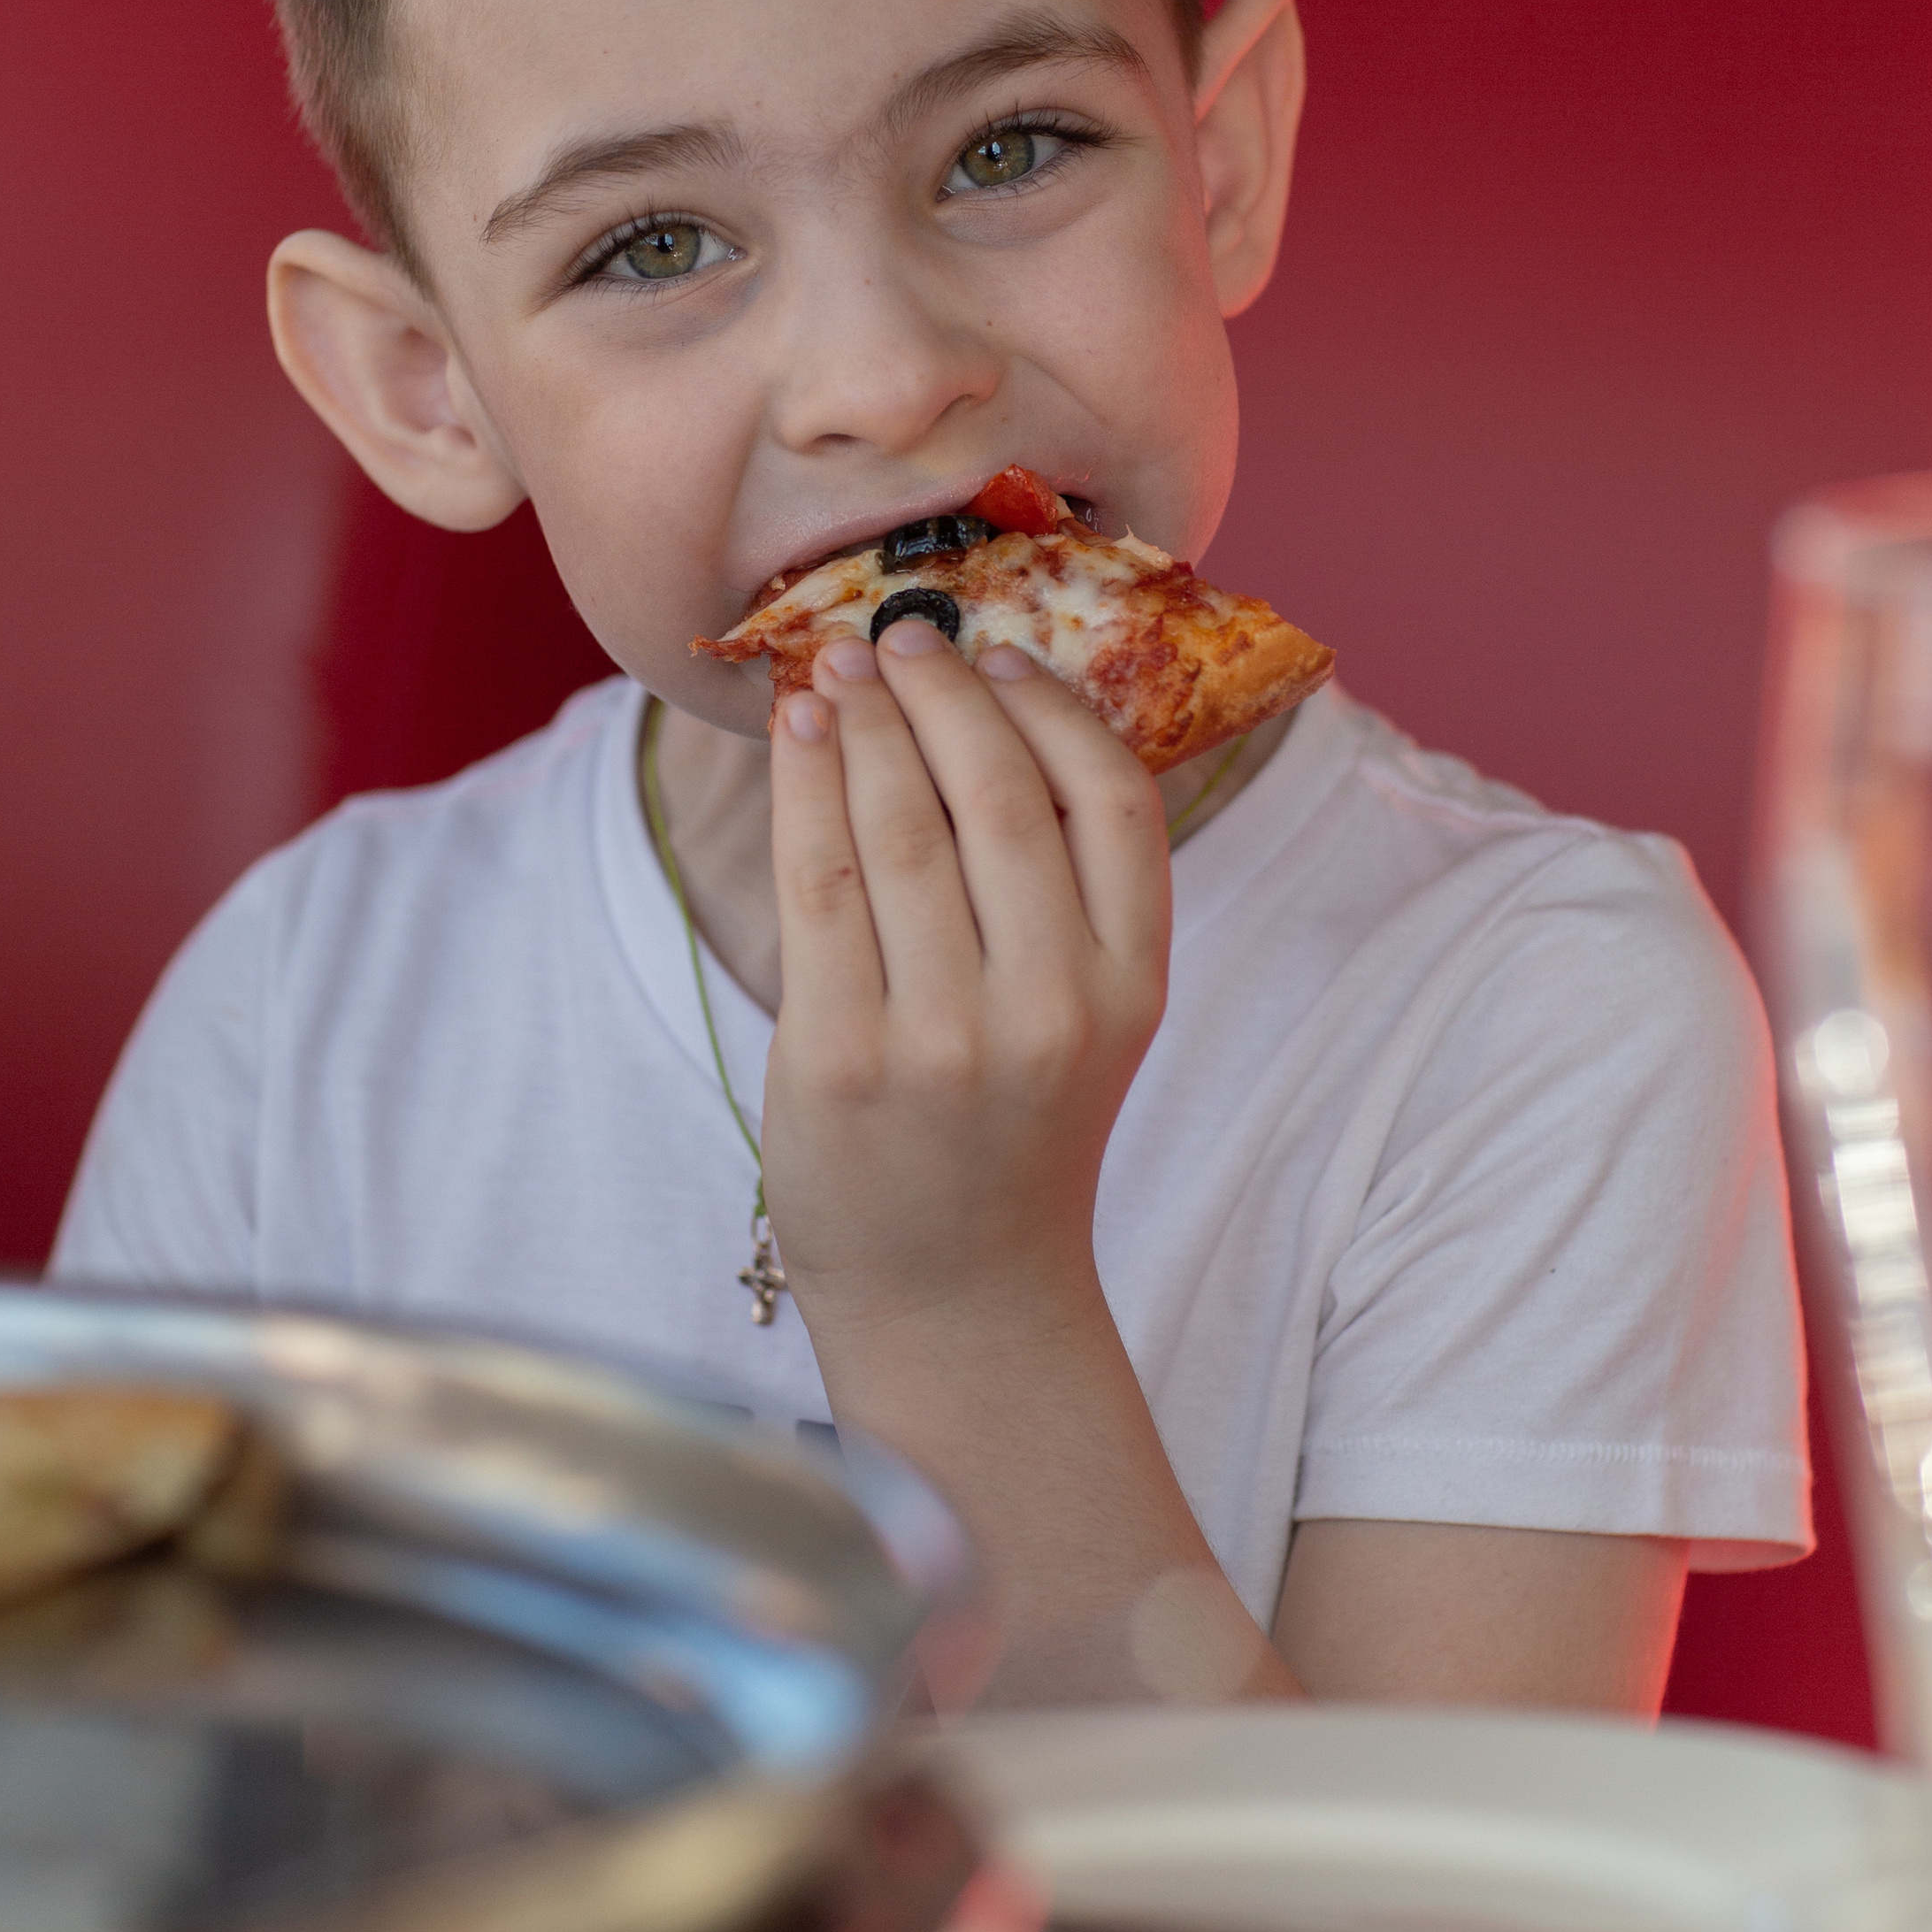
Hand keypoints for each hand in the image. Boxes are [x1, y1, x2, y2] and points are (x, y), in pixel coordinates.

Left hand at [760, 620, 1170, 1343]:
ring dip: (862, 723)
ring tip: (837, 669)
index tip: (1000, 657)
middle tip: (899, 635)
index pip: (1114, 802)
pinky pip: (817, 882)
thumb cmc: (1011, 1132)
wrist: (954, 1296)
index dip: (1052, 709)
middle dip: (940, 692)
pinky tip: (798, 734)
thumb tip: (985, 708)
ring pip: (899, 828)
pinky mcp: (842, 1057)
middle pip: (997, 796)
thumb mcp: (1090, 1018)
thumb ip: (1066, 891)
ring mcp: (943, 1037)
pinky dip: (804, 788)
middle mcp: (1050, 1008)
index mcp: (1132, 986)